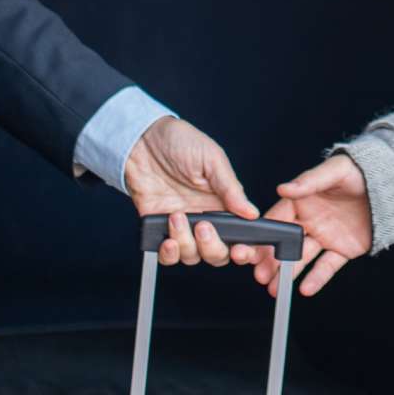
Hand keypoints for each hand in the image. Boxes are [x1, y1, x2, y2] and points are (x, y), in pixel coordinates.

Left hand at [123, 116, 257, 267]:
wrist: (142, 139)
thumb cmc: (179, 141)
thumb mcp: (212, 159)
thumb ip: (231, 188)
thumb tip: (251, 212)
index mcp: (221, 202)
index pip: (238, 234)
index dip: (241, 247)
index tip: (239, 248)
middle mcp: (203, 216)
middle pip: (216, 253)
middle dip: (212, 247)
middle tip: (203, 227)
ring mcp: (181, 224)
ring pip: (192, 255)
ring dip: (186, 243)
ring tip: (177, 217)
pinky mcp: (158, 226)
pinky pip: (167, 253)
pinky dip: (169, 253)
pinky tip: (168, 239)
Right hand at [233, 152, 371, 296]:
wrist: (391, 186)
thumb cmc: (360, 172)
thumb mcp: (335, 171)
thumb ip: (310, 181)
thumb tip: (283, 188)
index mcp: (303, 200)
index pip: (278, 219)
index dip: (264, 234)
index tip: (252, 248)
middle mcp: (310, 221)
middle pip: (286, 243)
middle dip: (271, 260)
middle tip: (259, 275)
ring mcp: (326, 236)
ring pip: (302, 258)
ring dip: (288, 274)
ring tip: (275, 289)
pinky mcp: (343, 249)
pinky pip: (327, 266)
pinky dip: (317, 278)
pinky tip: (305, 289)